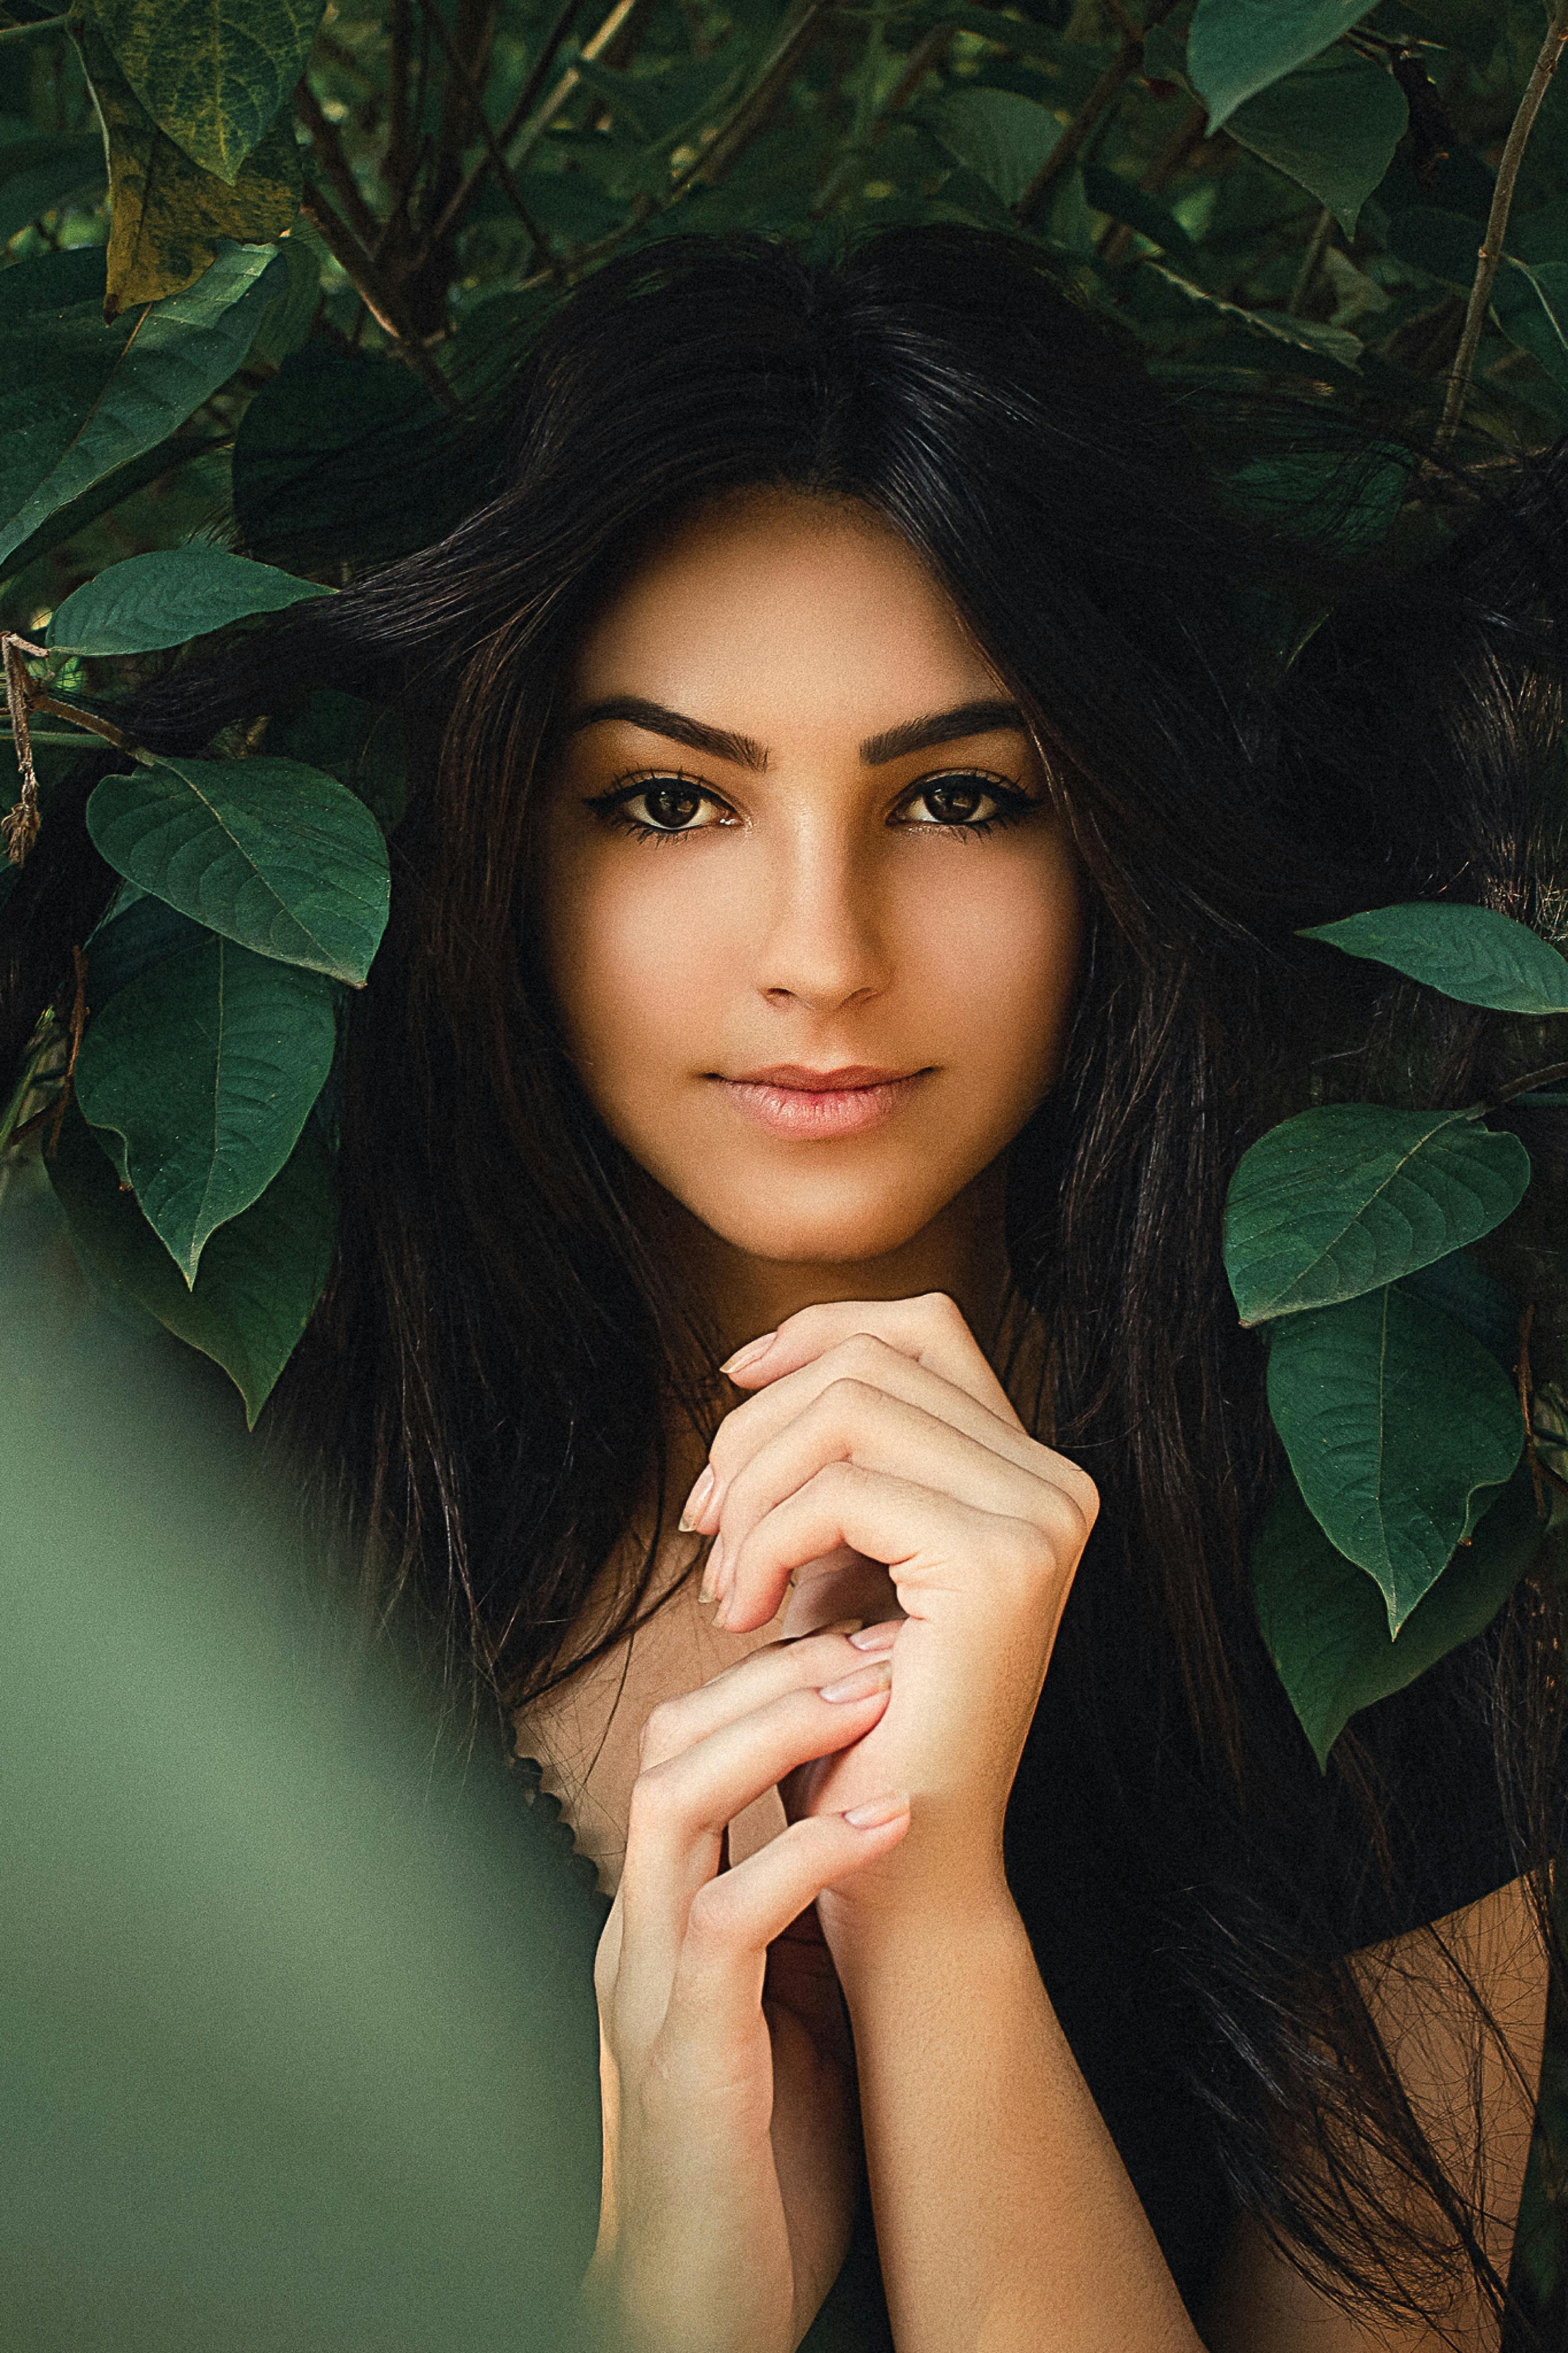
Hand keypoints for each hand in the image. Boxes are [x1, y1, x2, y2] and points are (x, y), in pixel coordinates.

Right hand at [587, 1623, 910, 2352]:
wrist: (698, 2311)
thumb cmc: (757, 2167)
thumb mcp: (784, 2012)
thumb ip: (801, 1924)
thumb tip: (877, 1828)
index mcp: (662, 1913)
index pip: (687, 1750)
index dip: (767, 1682)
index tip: (864, 1645)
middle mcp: (639, 1926)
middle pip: (673, 1743)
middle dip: (772, 1674)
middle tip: (877, 1631)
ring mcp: (650, 1980)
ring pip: (677, 1796)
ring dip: (778, 1729)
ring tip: (877, 1687)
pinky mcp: (686, 2044)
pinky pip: (729, 1915)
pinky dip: (807, 1852)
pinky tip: (886, 1820)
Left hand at [683, 1293, 1098, 1926]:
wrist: (899, 1863)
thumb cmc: (858, 1719)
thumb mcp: (843, 1558)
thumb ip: (834, 1462)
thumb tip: (757, 1367)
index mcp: (1030, 1472)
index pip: (921, 1329)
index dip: (817, 1331)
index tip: (733, 1381)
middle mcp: (1056, 1483)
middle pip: (872, 1362)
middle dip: (759, 1430)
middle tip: (706, 1528)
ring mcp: (1040, 1519)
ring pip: (850, 1407)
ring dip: (754, 1486)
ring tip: (724, 1580)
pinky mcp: (999, 1564)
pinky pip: (841, 1488)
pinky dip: (765, 1539)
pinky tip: (745, 1612)